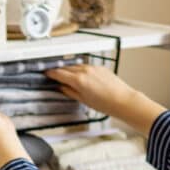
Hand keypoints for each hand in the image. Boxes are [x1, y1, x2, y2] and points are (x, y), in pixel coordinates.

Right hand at [46, 64, 165, 134]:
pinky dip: (79, 69)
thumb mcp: (83, 100)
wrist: (123, 100)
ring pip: (76, 65)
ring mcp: (93, 67)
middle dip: (59, 70)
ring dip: (69, 69)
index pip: (59, 73)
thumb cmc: (105, 103)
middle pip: (66, 67)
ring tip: (65, 74)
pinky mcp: (100, 67)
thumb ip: (69, 91)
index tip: (46, 74)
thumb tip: (61, 87)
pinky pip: (85, 66)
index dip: (51, 73)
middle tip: (53, 74)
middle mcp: (85, 71)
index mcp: (78, 80)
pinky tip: (79, 75)